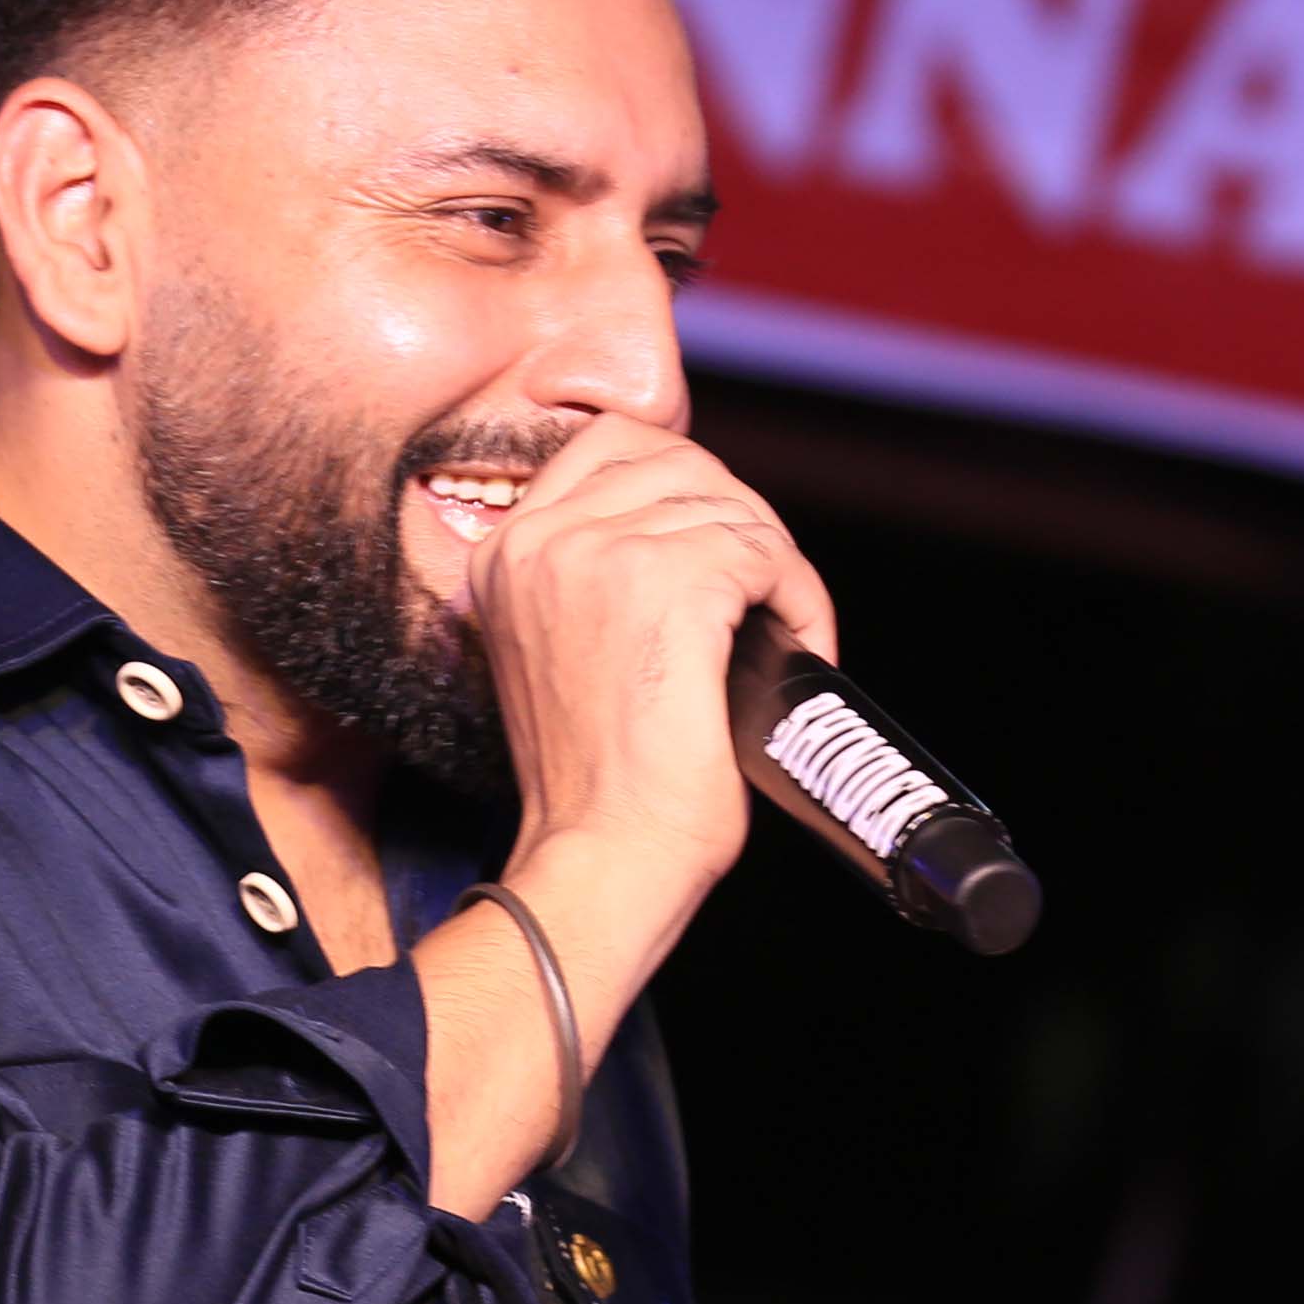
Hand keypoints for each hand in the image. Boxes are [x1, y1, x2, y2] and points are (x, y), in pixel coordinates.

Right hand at [449, 413, 821, 910]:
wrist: (601, 857)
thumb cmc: (592, 784)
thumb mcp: (559, 651)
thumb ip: (593, 577)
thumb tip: (689, 530)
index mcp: (502, 552)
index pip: (609, 446)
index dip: (685, 486)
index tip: (720, 548)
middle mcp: (540, 539)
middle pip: (679, 461)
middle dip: (740, 519)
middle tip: (764, 593)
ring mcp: (601, 554)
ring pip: (731, 507)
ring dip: (776, 566)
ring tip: (785, 630)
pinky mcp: (671, 584)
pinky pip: (767, 554)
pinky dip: (800, 599)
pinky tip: (798, 647)